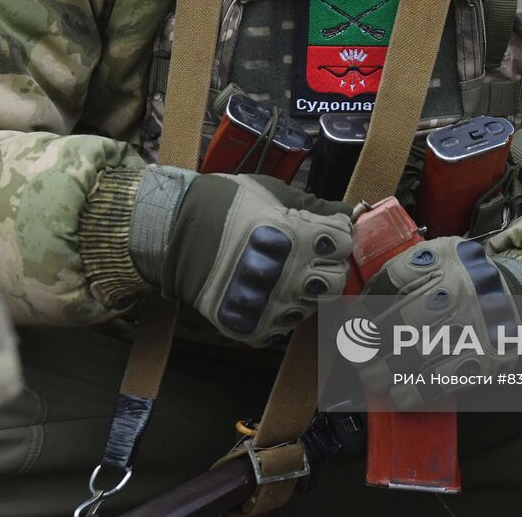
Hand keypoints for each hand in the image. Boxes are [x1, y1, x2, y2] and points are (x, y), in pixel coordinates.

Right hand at [129, 166, 352, 346]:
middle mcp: (292, 277)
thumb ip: (314, 206)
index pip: (345, 245)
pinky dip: (277, 314)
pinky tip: (263, 294)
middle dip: (325, 268)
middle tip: (305, 257)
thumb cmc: (225, 205)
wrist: (174, 233)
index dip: (335, 237)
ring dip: (301, 292)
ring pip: (310, 308)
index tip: (323, 234)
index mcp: (301, 238)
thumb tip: (347, 211)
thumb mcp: (273, 192)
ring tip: (278, 274)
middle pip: (335, 282)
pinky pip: (281, 328)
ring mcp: (272, 306)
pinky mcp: (252, 327)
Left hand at [356, 237, 521, 406]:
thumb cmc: (464, 282)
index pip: (393, 282)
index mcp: (442, 260)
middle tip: (356, 356)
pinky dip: (417, 391)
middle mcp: (458, 289)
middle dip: (370, 343)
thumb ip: (404, 272)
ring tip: (372, 377)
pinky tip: (399, 395)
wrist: (521, 300)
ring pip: (419, 352)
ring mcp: (473, 324)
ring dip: (387, 370)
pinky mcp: (485, 357)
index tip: (351, 325)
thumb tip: (359, 307)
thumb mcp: (439, 258)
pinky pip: (444, 378)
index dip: (365, 308)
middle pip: (402, 319)